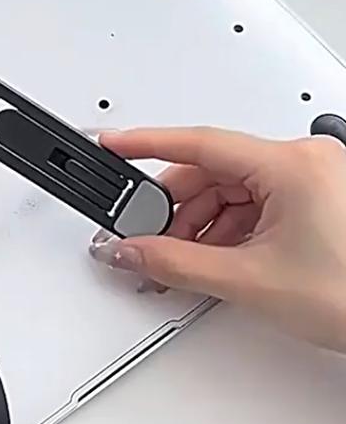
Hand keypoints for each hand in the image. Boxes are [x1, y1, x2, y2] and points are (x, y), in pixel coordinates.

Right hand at [89, 127, 345, 351]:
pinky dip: (223, 230)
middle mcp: (302, 163)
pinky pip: (250, 204)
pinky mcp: (311, 201)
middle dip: (172, 209)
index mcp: (292, 166)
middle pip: (210, 172)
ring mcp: (308, 181)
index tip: (112, 144)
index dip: (146, 143)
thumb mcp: (250, 280)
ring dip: (196, 225)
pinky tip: (208, 258)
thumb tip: (130, 251)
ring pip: (227, 190)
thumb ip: (176, 263)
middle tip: (142, 236)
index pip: (199, 143)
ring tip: (178, 262)